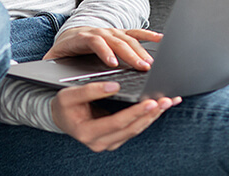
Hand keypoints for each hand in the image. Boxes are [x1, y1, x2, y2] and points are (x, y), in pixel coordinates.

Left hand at [44, 27, 160, 70]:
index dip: (104, 52)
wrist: (69, 38)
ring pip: (127, 38)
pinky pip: (135, 33)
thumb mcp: (52, 58)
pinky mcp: (119, 34)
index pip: (95, 42)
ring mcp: (111, 32)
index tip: (113, 64)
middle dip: (130, 54)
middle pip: (116, 41)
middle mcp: (99, 32)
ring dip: (141, 50)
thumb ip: (51, 62)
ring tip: (151, 64)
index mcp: (82, 38)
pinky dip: (148, 35)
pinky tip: (160, 39)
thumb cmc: (62, 53)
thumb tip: (44, 68)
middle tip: (142, 68)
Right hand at [51, 82, 180, 151]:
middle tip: (167, 100)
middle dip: (151, 114)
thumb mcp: (69, 94)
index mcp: (88, 133)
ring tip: (168, 101)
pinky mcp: (116, 138)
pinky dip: (149, 117)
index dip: (135, 112)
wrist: (60, 117)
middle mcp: (100, 142)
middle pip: (131, 128)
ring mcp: (109, 142)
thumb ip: (91, 90)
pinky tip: (159, 107)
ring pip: (136, 130)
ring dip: (154, 116)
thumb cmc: (64, 105)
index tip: (151, 101)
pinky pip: (135, 128)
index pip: (117, 122)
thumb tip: (114, 86)